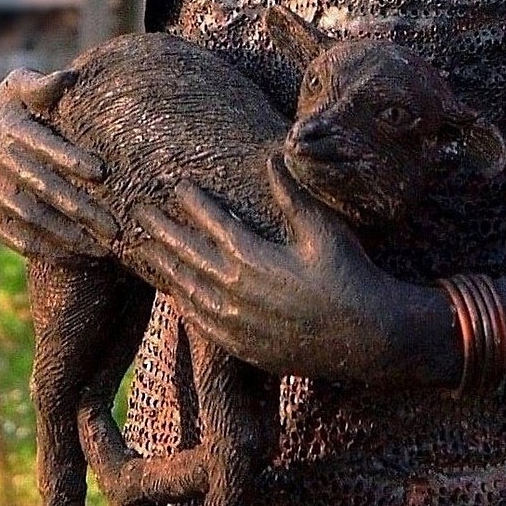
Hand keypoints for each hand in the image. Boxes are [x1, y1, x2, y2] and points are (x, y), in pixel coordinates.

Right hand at [0, 68, 117, 260]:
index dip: (69, 159)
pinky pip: (16, 237)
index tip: (101, 172)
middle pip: (41, 189)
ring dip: (66, 235)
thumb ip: (43, 85)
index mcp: (8, 130)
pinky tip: (76, 255)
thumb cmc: (13, 108)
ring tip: (101, 247)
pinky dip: (45, 249)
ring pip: (30, 218)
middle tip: (113, 224)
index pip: (41, 146)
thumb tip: (69, 76)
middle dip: (78, 208)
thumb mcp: (20, 87)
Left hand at [129, 159, 455, 387]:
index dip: (192, 204)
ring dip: (166, 267)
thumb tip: (273, 157)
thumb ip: (292, 196)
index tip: (176, 185)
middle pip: (189, 256)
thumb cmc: (349, 275)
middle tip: (138, 213)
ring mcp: (238, 323)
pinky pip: (203, 324)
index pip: (213, 224)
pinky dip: (185, 306)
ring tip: (145, 250)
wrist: (367, 337)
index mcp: (255, 259)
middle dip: (162, 232)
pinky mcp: (246, 348)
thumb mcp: (323, 230)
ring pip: (189, 290)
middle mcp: (238, 292)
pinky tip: (175, 296)